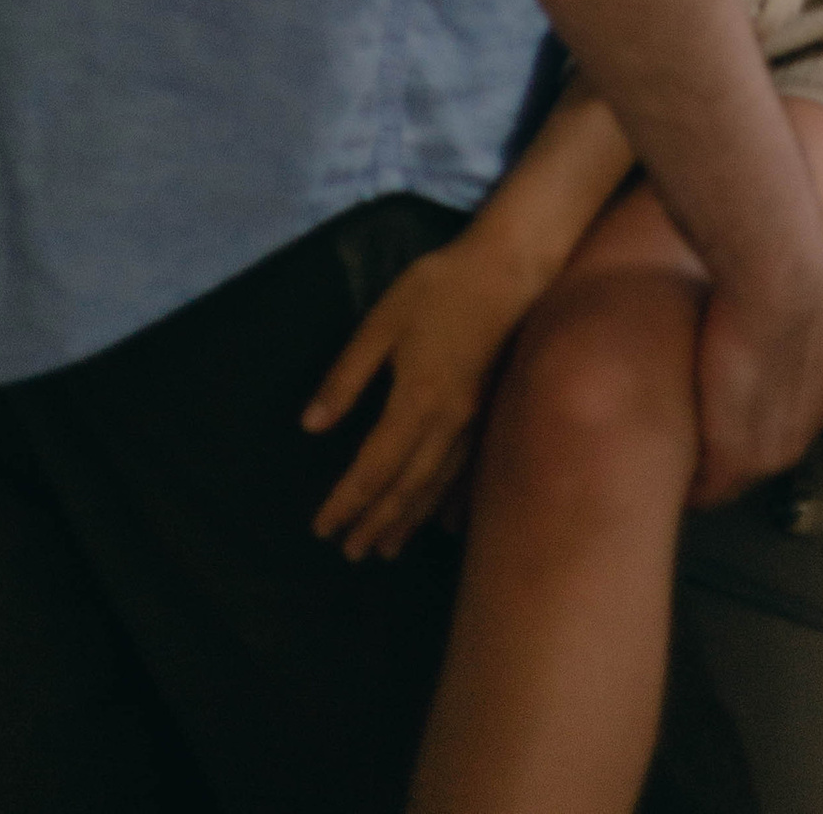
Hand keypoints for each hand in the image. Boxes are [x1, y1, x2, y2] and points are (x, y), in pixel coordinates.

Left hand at [303, 235, 542, 561]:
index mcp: (415, 403)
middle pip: (406, 489)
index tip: (321, 529)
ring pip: (436, 488)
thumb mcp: (382, 321)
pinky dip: (446, 503)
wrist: (510, 269)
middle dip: (375, 523)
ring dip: (408, 520)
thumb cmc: (439, 288)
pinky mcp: (489, 415)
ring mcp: (473, 424)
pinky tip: (441, 520)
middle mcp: (446, 426)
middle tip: (350, 553)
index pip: (373, 469)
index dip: (346, 502)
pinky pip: (464, 474)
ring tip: (385, 547)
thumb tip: (311, 426)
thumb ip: (347, 375)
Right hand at [685, 246, 822, 514]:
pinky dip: (687, 480)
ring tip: (668, 453)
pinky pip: (705, 486)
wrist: (776, 278)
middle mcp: (795, 435)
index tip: (723, 404)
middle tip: (688, 431)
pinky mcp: (730, 454)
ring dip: (702, 468)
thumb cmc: (805, 274)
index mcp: (813, 400)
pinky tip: (663, 462)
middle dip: (723, 448)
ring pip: (729, 478)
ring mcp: (764, 451)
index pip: (780, 427)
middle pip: (754, 459)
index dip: (749, 417)